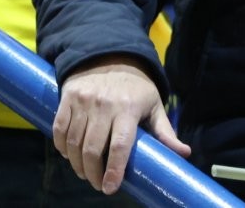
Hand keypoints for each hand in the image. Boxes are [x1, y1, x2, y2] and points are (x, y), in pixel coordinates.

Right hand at [53, 55, 189, 194]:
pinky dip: (61, 147)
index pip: (120, 145)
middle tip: (97, 184)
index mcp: (128, 108)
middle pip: (92, 149)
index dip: (114, 170)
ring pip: (73, 143)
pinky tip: (70, 155)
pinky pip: (59, 130)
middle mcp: (104, 105)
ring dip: (77, 164)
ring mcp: (83, 102)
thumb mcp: (154, 105)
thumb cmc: (136, 87)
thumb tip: (184, 153)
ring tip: (84, 173)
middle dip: (92, 173)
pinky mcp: (67, 98)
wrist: (110, 56)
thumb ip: (166, 132)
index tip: (110, 188)